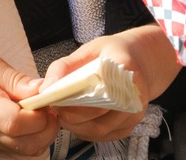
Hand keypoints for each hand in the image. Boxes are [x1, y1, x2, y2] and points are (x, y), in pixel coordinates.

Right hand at [0, 53, 58, 157]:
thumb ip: (16, 79)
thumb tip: (42, 89)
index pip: (15, 122)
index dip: (37, 115)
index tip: (45, 99)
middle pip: (26, 144)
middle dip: (48, 127)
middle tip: (50, 106)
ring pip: (27, 151)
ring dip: (44, 135)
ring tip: (43, 112)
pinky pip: (21, 151)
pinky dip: (35, 139)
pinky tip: (34, 120)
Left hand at [40, 25, 179, 142]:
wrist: (139, 61)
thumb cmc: (111, 54)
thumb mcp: (88, 49)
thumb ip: (64, 66)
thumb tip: (46, 87)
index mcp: (126, 70)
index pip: (99, 91)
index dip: (76, 100)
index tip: (58, 99)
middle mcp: (135, 95)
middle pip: (99, 115)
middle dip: (72, 116)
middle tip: (56, 109)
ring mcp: (133, 113)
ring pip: (100, 130)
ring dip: (77, 126)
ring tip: (64, 115)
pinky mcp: (129, 126)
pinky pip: (105, 136)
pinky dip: (87, 132)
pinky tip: (77, 121)